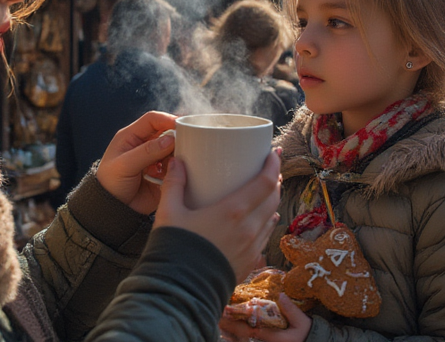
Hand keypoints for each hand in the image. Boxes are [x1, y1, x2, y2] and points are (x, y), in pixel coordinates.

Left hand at [95, 111, 176, 214]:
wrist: (114, 210)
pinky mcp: (163, 174)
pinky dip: (178, 167)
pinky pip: (175, 166)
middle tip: (186, 143)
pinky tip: (175, 173)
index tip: (181, 124)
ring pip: (173, 149)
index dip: (166, 119)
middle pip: (166, 132)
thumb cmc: (110, 184)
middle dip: (176, 137)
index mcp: (131, 137)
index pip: (152, 120)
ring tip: (178, 161)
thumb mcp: (124, 165)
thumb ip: (146, 152)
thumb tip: (170, 139)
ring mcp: (155, 159)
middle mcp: (144, 145)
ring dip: (178, 153)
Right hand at [155, 150, 281, 282]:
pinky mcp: (248, 262)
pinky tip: (262, 219)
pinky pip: (265, 236)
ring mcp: (251, 247)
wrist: (180, 291)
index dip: (274, 164)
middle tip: (269, 168)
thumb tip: (176, 161)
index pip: (265, 182)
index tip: (274, 152)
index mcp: (233, 211)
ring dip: (272, 200)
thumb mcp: (169, 212)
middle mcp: (249, 228)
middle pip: (273, 197)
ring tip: (266, 190)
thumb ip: (173, 184)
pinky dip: (267, 222)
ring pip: (271, 216)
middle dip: (275, 180)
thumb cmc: (174, 249)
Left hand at [219, 294, 311, 341]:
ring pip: (242, 340)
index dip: (236, 322)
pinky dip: (236, 337)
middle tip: (217, 316)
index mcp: (273, 338)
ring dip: (230, 332)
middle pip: (242, 336)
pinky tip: (228, 331)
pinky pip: (246, 341)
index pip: (250, 330)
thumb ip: (291, 310)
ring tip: (218, 322)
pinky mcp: (265, 341)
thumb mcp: (302, 322)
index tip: (226, 311)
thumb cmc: (306, 334)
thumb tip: (281, 295)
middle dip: (229, 326)